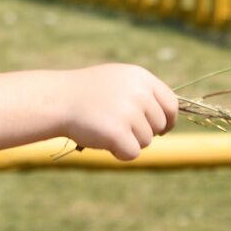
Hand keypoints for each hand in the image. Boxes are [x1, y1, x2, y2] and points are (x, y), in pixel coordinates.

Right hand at [57, 64, 178, 159]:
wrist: (59, 100)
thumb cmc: (88, 91)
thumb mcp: (119, 80)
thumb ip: (144, 92)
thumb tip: (169, 114)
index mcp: (142, 78)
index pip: (171, 104)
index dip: (169, 120)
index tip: (161, 129)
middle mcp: (139, 93)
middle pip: (159, 126)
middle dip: (144, 132)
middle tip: (120, 127)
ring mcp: (128, 113)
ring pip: (146, 141)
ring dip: (129, 141)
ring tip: (107, 129)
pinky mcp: (117, 133)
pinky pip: (132, 153)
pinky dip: (120, 153)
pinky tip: (105, 142)